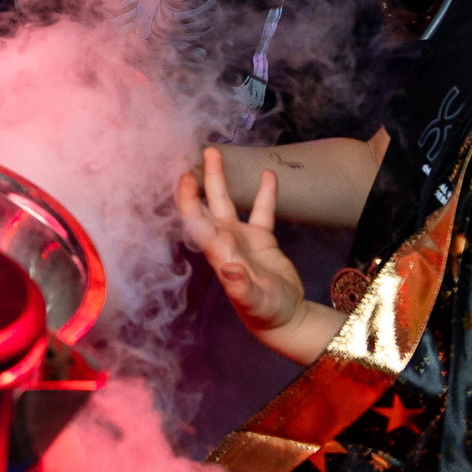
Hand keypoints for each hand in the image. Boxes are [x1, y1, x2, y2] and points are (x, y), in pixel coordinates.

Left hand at [175, 147, 338, 363]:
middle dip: (196, 179)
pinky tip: (267, 175)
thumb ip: (242, 287)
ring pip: (227, 201)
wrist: (285, 318)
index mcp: (218, 252)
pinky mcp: (262, 239)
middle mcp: (224, 240)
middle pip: (205, 203)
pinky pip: (261, 211)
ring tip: (216, 152)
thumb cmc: (266, 312)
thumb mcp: (255, 301)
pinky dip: (263, 194)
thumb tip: (229, 269)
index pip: (196, 220)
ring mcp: (242, 237)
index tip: (186, 175)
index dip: (189, 198)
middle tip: (188, 153)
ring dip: (220, 178)